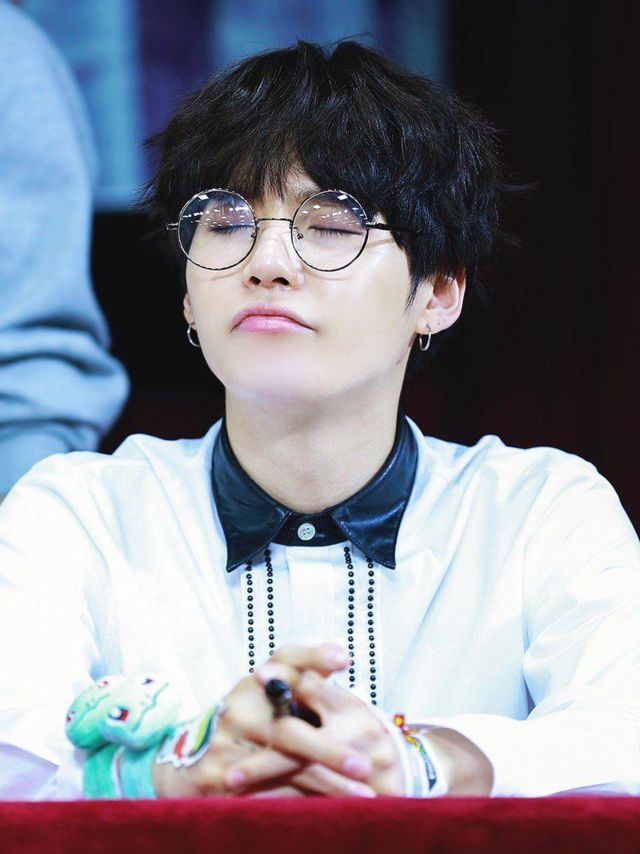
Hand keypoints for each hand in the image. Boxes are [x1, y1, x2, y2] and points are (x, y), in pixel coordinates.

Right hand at [152, 643, 376, 797]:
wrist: (188, 762)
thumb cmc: (244, 720)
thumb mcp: (264, 691)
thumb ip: (303, 671)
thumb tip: (341, 654)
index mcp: (253, 686)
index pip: (285, 662)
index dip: (313, 658)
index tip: (343, 659)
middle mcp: (237, 712)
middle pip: (288, 732)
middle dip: (328, 751)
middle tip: (365, 766)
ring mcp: (226, 748)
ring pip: (284, 770)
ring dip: (325, 786)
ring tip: (362, 797)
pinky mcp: (219, 783)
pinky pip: (269, 797)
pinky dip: (302, 804)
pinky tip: (330, 812)